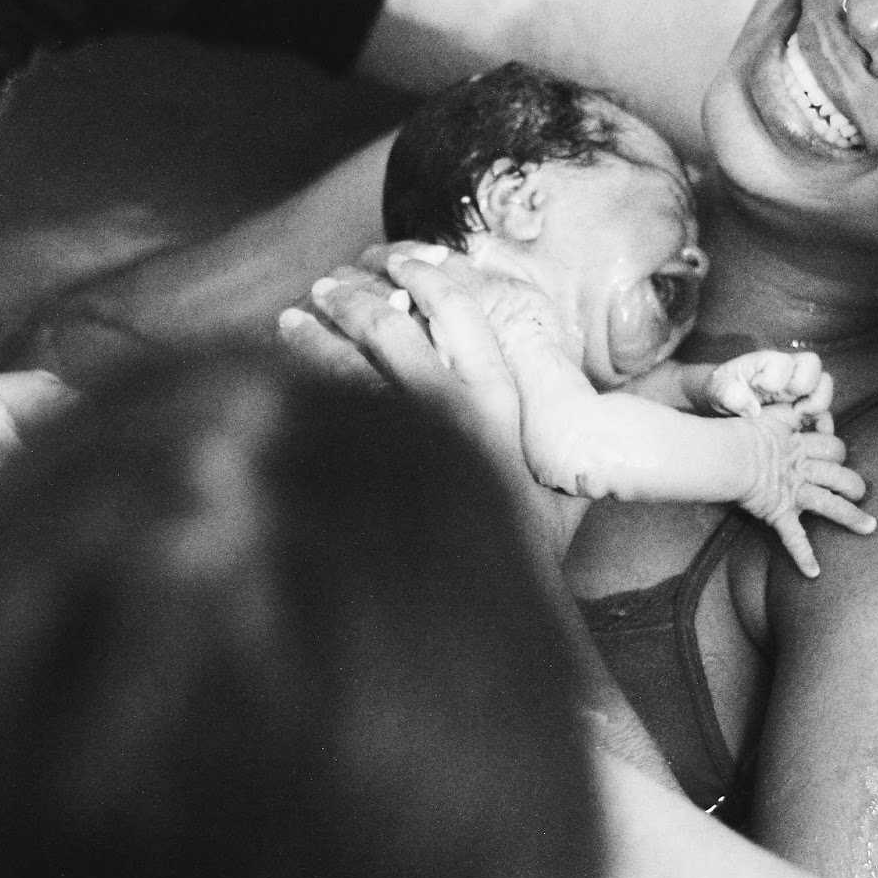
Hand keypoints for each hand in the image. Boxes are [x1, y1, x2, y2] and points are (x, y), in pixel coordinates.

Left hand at [280, 250, 590, 557]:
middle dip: (356, 299)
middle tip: (331, 285)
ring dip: (314, 337)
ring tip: (293, 319)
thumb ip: (567, 444)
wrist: (486, 617)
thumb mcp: (566, 494)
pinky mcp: (363, 477)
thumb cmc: (529, 554)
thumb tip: (596, 401)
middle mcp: (454, 417)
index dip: (429, 276)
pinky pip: (320, 419)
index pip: (463, 313)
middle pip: (392, 331)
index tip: (404, 259)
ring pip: (346, 369)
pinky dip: (295, 388)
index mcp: (504, 407)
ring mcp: (405, 447)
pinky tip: (281, 374)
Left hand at [705, 349, 834, 431]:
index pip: (783, 362)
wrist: (724, 406)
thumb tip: (753, 409)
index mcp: (767, 362)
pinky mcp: (806, 410)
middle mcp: (789, 372)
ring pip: (824, 388)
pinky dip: (821, 426)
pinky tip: (808, 436)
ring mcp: (800, 390)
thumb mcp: (717, 390)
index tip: (759, 389)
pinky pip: (824, 414)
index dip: (774, 378)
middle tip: (786, 404)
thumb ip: (729, 394)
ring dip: (816, 405)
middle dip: (802, 386)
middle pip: (813, 366)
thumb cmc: (722, 391)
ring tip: (799, 420)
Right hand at [739, 405, 872, 577]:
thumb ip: (788, 409)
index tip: (834, 444)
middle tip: (858, 491)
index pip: (832, 443)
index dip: (836, 443)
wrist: (726, 454)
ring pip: (830, 504)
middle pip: (839, 472)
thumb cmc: (739, 431)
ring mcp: (792, 491)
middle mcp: (801, 468)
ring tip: (870, 527)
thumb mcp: (768, 413)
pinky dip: (803, 556)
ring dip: (851, 517)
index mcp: (799, 445)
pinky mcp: (779, 511)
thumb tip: (801, 403)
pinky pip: (794, 537)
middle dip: (852, 482)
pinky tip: (813, 573)